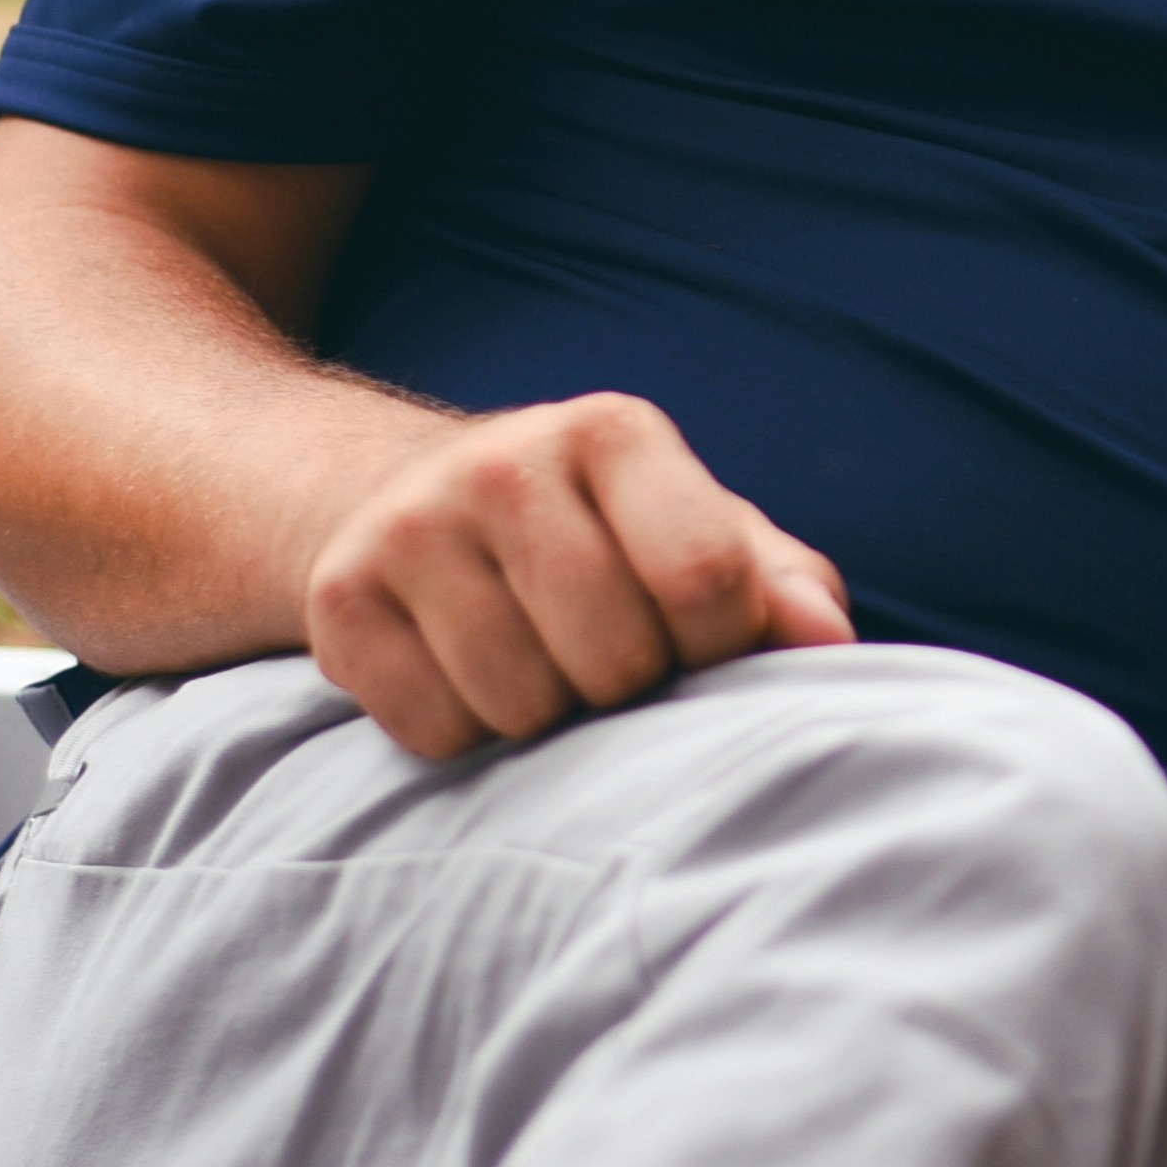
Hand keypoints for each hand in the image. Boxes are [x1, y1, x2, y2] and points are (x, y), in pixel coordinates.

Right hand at [303, 391, 855, 760]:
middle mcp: (502, 462)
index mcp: (612, 433)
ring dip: (548, 720)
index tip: (702, 646)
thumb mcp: (704, 537)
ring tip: (543, 667)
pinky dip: (465, 734)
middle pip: (612, 658)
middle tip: (610, 661)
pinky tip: (470, 679)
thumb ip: (782, 587)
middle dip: (629, 689)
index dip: (721, 648)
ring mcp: (408, 528)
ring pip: (520, 706)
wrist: (418, 507)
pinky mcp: (340, 601)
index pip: (703, 578)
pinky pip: (434, 731)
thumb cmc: (604, 542)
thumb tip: (826, 642)